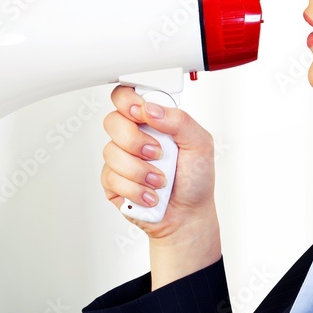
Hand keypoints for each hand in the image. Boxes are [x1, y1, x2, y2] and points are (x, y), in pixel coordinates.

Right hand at [100, 85, 217, 241]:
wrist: (188, 216)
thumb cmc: (195, 179)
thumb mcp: (201, 144)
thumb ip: (179, 120)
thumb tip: (151, 109)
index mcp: (152, 120)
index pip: (127, 96)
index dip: (128, 101)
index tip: (141, 113)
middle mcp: (133, 135)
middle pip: (113, 121)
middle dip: (135, 140)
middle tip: (156, 153)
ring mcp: (120, 158)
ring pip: (111, 152)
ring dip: (140, 171)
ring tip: (159, 181)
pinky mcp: (112, 181)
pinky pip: (111, 177)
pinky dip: (135, 189)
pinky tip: (149, 194)